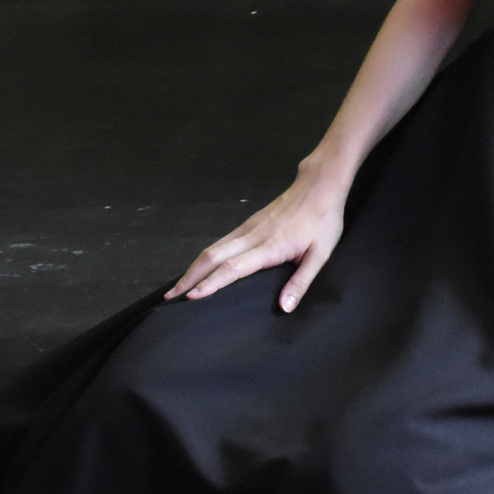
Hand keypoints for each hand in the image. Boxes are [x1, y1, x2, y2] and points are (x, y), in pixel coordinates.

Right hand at [167, 172, 344, 312]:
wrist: (319, 186)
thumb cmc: (322, 221)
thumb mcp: (320, 255)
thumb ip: (301, 282)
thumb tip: (284, 307)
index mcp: (269, 246)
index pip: (233, 268)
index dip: (211, 283)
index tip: (192, 297)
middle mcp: (252, 236)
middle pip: (212, 257)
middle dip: (189, 278)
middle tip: (170, 297)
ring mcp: (248, 228)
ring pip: (212, 248)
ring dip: (192, 267)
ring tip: (178, 286)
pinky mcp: (248, 224)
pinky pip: (220, 242)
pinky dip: (204, 257)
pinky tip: (200, 267)